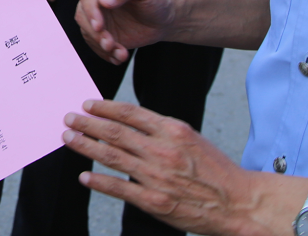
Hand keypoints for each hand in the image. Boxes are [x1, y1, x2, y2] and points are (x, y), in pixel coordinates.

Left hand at [62, 100, 282, 235]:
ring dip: (87, 146)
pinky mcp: (155, 201)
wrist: (238, 202)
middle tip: (69, 118)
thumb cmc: (216, 171)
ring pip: (113, 156)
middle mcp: (162, 150)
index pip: (131, 113)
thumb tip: (131, 122)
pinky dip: (99, 181)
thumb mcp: (192, 138)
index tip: (88, 104)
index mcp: (173, 130)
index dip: (106, 107)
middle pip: (116, 131)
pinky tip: (84, 175)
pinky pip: (120, 188)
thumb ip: (162, 130)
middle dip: (88, 123)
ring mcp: (157, 176)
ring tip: (69, 139)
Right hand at [74, 0, 176, 63]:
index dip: (90, 10)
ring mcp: (97, 14)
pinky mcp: (100, 31)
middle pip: (83, 14)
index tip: (99, 26)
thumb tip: (103, 1)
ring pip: (87, 31)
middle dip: (95, 33)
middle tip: (110, 45)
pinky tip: (119, 57)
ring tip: (121, 54)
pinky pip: (96, 44)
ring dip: (101, 46)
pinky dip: (106, 54)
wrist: (164, 19)